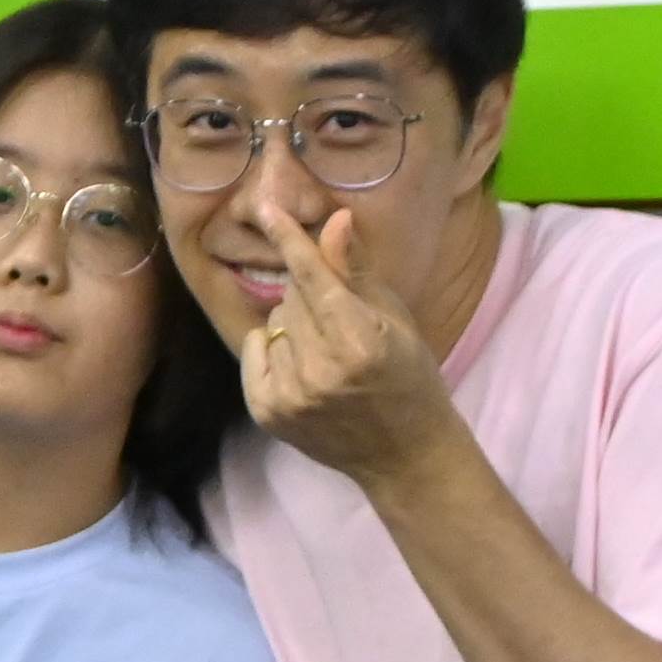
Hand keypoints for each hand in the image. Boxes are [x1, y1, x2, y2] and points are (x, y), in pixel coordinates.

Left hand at [238, 207, 455, 484]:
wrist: (404, 454)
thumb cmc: (408, 376)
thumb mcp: (394, 319)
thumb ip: (356, 271)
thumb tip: (334, 220)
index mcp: (360, 341)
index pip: (313, 277)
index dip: (290, 239)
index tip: (267, 208)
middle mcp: (321, 370)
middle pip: (290, 296)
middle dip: (310, 296)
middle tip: (339, 321)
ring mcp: (290, 395)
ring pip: (272, 323)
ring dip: (293, 325)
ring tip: (326, 351)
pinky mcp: (268, 412)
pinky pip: (252, 350)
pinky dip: (272, 350)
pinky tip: (302, 369)